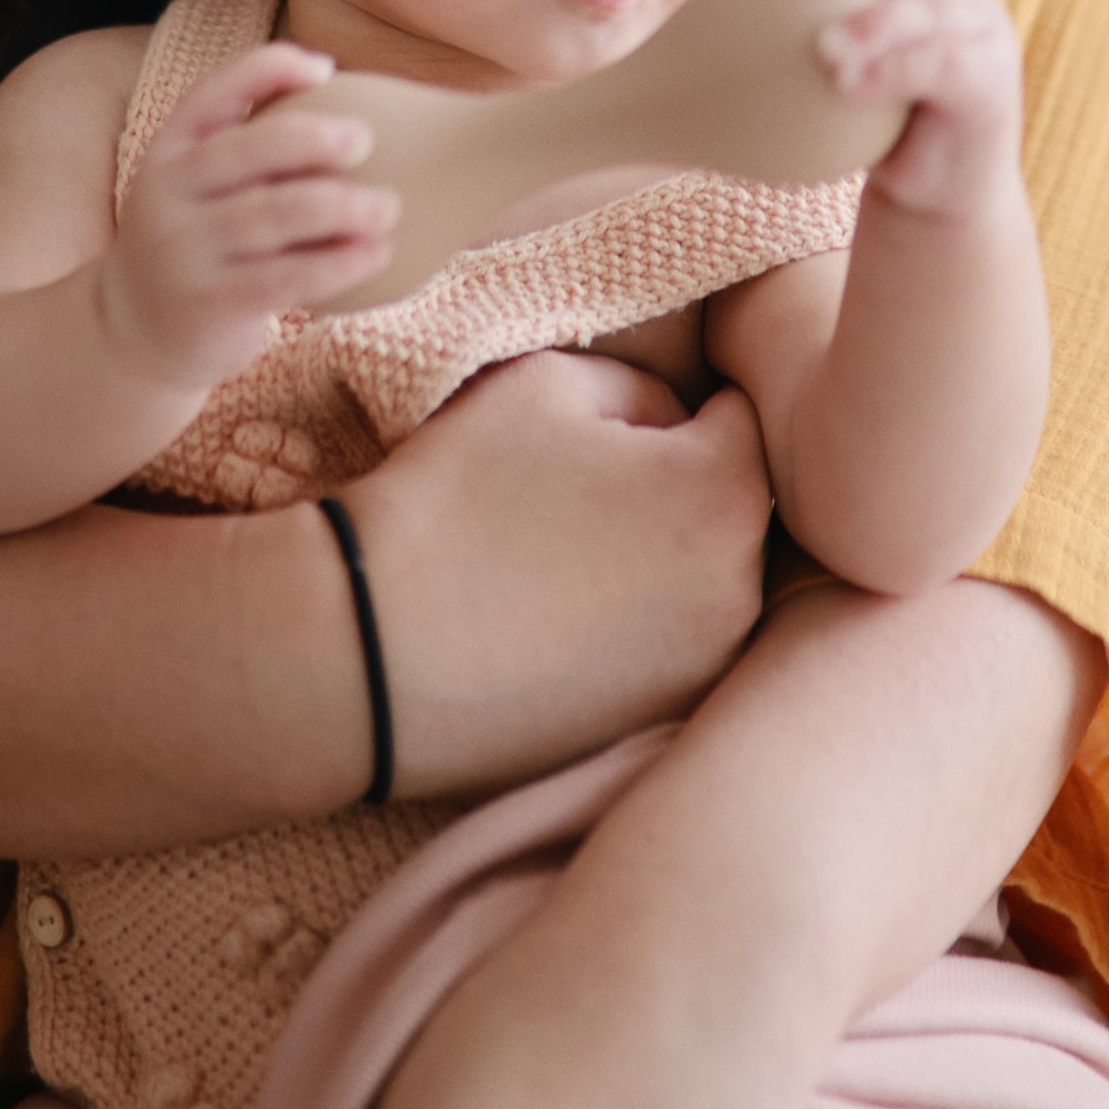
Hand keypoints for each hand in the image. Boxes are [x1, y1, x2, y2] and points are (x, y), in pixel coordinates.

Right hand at [97, 44, 397, 388]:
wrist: (135, 335)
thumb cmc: (197, 244)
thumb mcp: (195, 188)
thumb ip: (246, 150)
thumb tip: (340, 93)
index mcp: (168, 150)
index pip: (213, 93)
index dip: (268, 70)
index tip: (325, 70)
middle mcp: (167, 194)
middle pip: (248, 151)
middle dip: (313, 138)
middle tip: (365, 139)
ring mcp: (185, 251)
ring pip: (273, 215)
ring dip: (341, 206)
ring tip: (386, 207)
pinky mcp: (211, 304)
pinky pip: (286, 277)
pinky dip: (339, 263)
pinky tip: (378, 254)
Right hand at [345, 351, 772, 797]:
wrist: (364, 652)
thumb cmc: (452, 499)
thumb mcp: (543, 385)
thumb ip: (639, 386)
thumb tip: (670, 425)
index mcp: (726, 494)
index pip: (744, 416)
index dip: (680, 403)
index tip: (615, 421)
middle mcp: (740, 590)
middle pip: (731, 506)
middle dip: (678, 486)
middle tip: (578, 488)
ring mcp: (702, 670)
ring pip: (702, 580)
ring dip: (657, 561)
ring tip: (559, 560)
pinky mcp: (656, 724)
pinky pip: (665, 648)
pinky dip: (628, 629)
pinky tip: (553, 623)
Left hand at [770, 0, 1023, 217]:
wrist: (936, 193)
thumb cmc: (872, 133)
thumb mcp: (834, 84)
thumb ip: (797, 54)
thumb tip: (698, 44)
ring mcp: (982, 35)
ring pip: (929, 11)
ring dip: (877, 22)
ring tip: (825, 46)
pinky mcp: (992, 81)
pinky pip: (940, 66)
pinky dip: (894, 70)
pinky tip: (848, 85)